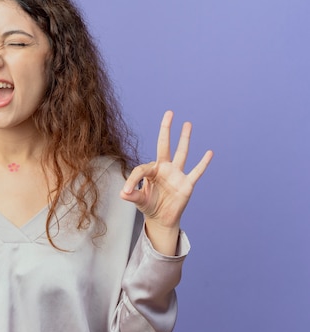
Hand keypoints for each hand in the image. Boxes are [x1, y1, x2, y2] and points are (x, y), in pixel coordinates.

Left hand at [120, 111, 212, 246]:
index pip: (141, 169)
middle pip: (165, 145)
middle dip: (166, 130)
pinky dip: (203, 163)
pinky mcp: (187, 184)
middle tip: (169, 113)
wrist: (162, 218)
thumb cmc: (149, 205)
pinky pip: (196, 172)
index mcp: (151, 171)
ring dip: (184, 139)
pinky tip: (209, 153)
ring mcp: (177, 174)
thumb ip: (132, 196)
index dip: (133, 180)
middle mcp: (164, 168)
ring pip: (182, 153)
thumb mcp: (139, 201)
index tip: (126, 191)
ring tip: (187, 123)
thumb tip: (123, 193)